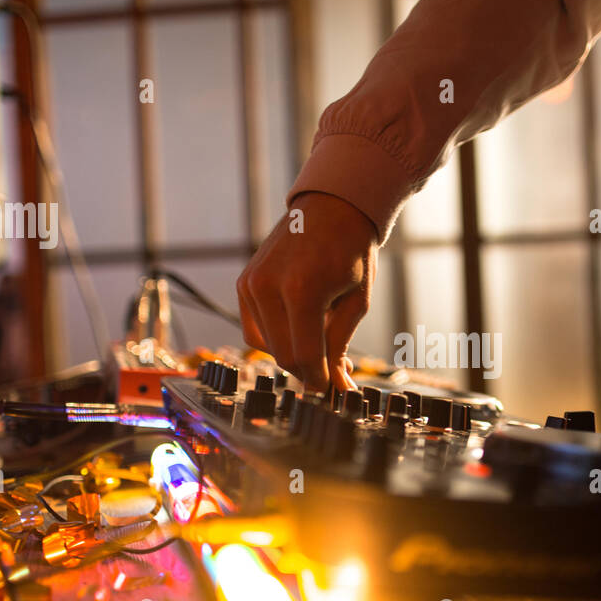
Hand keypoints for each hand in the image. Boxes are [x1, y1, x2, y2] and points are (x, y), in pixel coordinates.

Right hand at [236, 192, 377, 391]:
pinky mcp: (245, 284)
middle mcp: (268, 287)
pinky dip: (275, 339)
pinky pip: (255, 331)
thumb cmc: (351, 250)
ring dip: (293, 355)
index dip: (321, 381)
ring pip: (268, 347)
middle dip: (310, 371)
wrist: (331, 208)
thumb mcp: (356, 302)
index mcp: (301, 290)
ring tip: (321, 345)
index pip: (306, 355)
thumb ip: (341, 346)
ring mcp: (251, 285)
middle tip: (333, 373)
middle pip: (285, 356)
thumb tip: (338, 388)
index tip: (333, 392)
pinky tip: (298, 330)